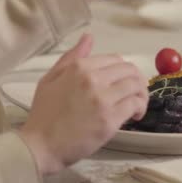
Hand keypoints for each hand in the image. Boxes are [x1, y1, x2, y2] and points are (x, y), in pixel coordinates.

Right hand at [19, 34, 148, 174]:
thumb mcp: (50, 79)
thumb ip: (70, 58)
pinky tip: (134, 116)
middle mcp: (93, 78)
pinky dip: (139, 108)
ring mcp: (102, 99)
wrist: (40, 145)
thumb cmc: (44, 114)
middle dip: (136, 80)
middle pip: (129, 70)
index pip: (114, 59)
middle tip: (134, 94)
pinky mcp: (110, 119)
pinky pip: (135, 104)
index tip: (121, 82)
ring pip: (136, 86)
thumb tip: (88, 37)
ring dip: (141, 94)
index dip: (122, 70)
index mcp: (79, 67)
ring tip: (136, 106)